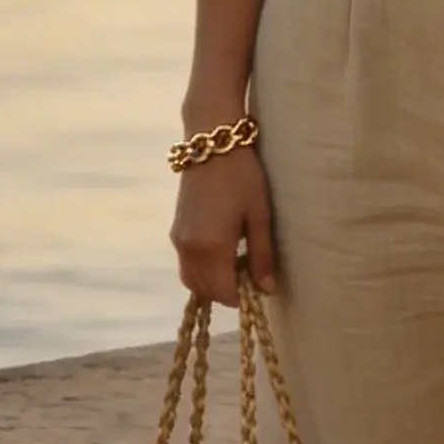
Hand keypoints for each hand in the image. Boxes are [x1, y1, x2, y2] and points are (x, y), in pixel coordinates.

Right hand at [170, 145, 277, 305]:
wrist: (211, 145)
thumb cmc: (243, 177)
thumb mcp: (259, 216)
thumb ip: (262, 255)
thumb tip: (267, 290)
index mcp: (212, 248)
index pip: (224, 292)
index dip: (241, 297)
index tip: (259, 287)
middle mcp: (190, 250)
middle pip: (205, 291)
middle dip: (227, 292)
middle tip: (250, 274)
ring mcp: (179, 241)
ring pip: (191, 281)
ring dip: (212, 283)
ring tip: (236, 263)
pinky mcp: (175, 231)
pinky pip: (186, 265)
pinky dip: (202, 270)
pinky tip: (222, 253)